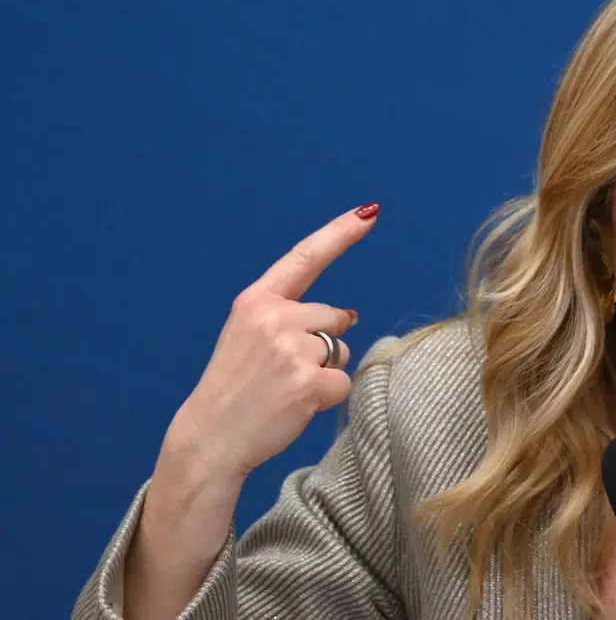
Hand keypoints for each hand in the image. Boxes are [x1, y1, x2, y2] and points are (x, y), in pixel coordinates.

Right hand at [162, 203, 378, 483]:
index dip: (340, 233)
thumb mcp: (250, 337)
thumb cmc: (236, 388)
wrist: (210, 436)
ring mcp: (291, 349)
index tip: (370, 212)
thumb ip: (294, 317)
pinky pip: (342, 382)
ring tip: (285, 389)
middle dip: (321, 345)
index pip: (305, 258)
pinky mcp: (308, 381)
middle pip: (332, 318)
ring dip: (324, 372)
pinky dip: (327, 398)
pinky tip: (295, 406)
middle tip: (281, 373)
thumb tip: (351, 314)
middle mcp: (273, 318)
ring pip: (339, 351)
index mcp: (255, 301)